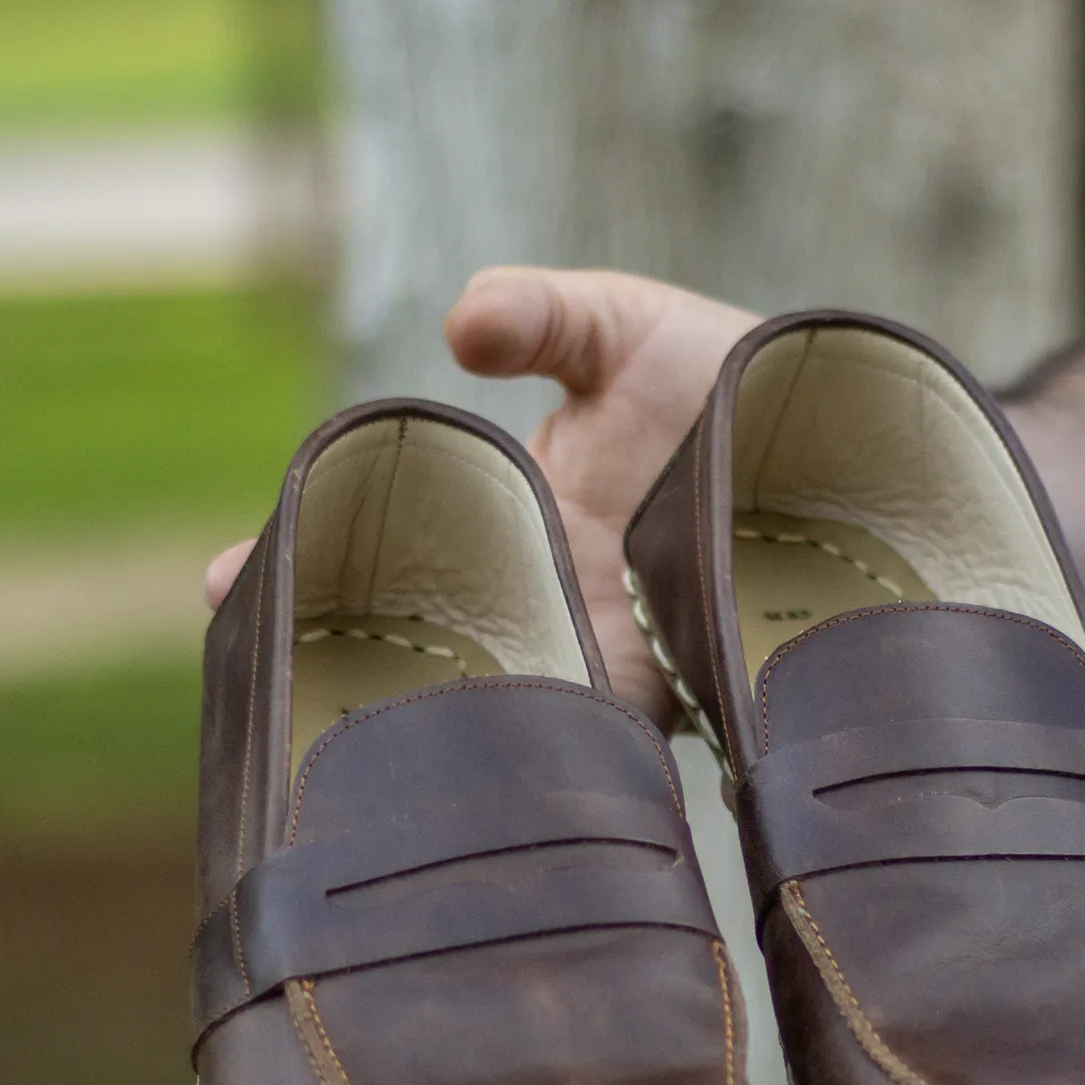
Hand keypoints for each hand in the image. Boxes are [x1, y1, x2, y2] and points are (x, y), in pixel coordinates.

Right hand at [205, 267, 757, 723]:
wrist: (862, 440)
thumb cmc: (731, 378)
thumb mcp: (621, 325)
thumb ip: (540, 317)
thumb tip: (459, 325)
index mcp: (519, 523)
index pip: (390, 554)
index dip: (305, 572)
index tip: (222, 588)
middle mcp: (557, 603)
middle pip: (434, 657)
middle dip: (357, 683)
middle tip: (278, 704)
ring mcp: (623, 654)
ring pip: (520, 710)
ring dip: (462, 727)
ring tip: (384, 756)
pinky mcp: (694, 684)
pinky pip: (628, 732)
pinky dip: (583, 746)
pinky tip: (534, 767)